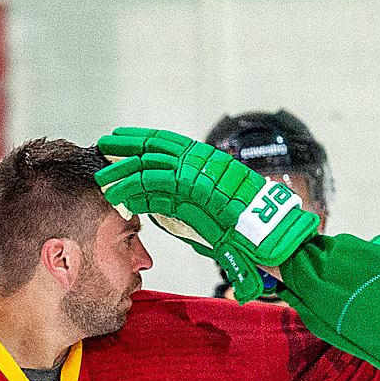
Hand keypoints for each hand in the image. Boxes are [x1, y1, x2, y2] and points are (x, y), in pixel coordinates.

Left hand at [94, 127, 320, 302]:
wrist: (275, 240)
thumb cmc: (251, 233)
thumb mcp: (218, 212)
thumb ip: (191, 206)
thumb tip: (163, 207)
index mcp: (212, 163)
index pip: (171, 143)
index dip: (145, 140)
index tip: (123, 141)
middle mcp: (207, 164)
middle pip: (158, 146)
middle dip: (128, 145)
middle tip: (104, 145)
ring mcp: (203, 176)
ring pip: (153, 166)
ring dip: (125, 171)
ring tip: (104, 178)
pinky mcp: (198, 192)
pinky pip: (159, 188)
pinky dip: (138, 193)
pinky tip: (122, 198)